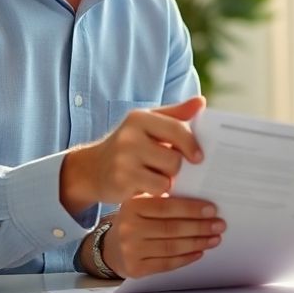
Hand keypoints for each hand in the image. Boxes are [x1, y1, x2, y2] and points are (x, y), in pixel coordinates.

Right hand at [60, 96, 205, 214]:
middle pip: (175, 158)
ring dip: (167, 180)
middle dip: (176, 166)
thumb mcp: (148, 125)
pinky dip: (157, 190)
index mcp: (139, 118)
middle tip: (165, 167)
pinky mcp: (122, 180)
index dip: (192, 144)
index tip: (198, 157)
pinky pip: (157, 189)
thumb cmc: (128, 145)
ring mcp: (123, 159)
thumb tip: (201, 102)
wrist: (92, 169)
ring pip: (168, 176)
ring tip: (155, 176)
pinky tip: (147, 186)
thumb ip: (175, 115)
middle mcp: (129, 136)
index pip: (176, 129)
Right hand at [98, 195, 225, 278]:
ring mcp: (131, 250)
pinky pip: (167, 264)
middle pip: (172, 228)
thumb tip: (201, 203)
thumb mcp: (142, 204)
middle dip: (200, 227)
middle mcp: (129, 228)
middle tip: (219, 225)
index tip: (211, 210)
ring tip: (214, 238)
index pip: (167, 207)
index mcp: (132, 206)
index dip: (191, 209)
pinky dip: (186, 258)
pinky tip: (199, 252)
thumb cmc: (135, 222)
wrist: (112, 248)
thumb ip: (164, 200)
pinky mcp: (136, 268)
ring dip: (198, 243)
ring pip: (172, 247)